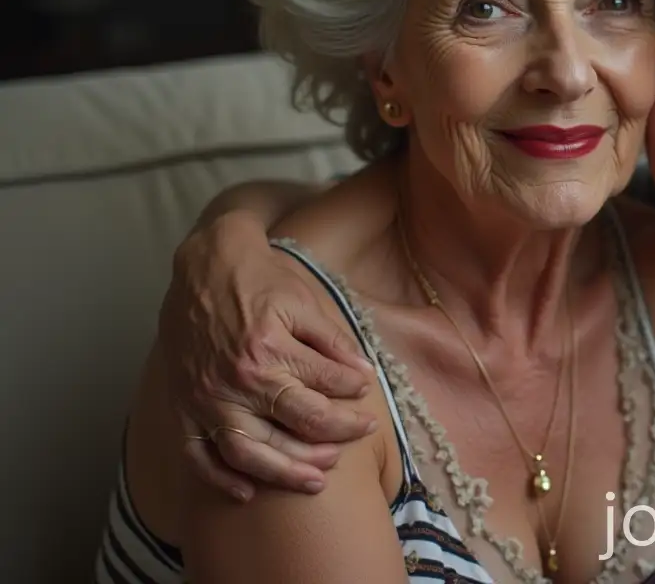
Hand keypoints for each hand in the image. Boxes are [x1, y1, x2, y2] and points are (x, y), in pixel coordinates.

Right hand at [162, 208, 378, 499]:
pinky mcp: (183, 407)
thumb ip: (334, 343)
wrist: (205, 266)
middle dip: (332, 440)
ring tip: (317, 479)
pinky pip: (198, 456)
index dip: (353, 401)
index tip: (368, 404)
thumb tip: (363, 376)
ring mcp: (206, 399)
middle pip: (292, 428)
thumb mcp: (305, 303)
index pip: (323, 391)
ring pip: (248, 453)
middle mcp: (236, 380)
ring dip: (286, 472)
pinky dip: (221, 479)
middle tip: (355, 441)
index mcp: (269, 350)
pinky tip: (249, 492)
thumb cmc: (261, 281)